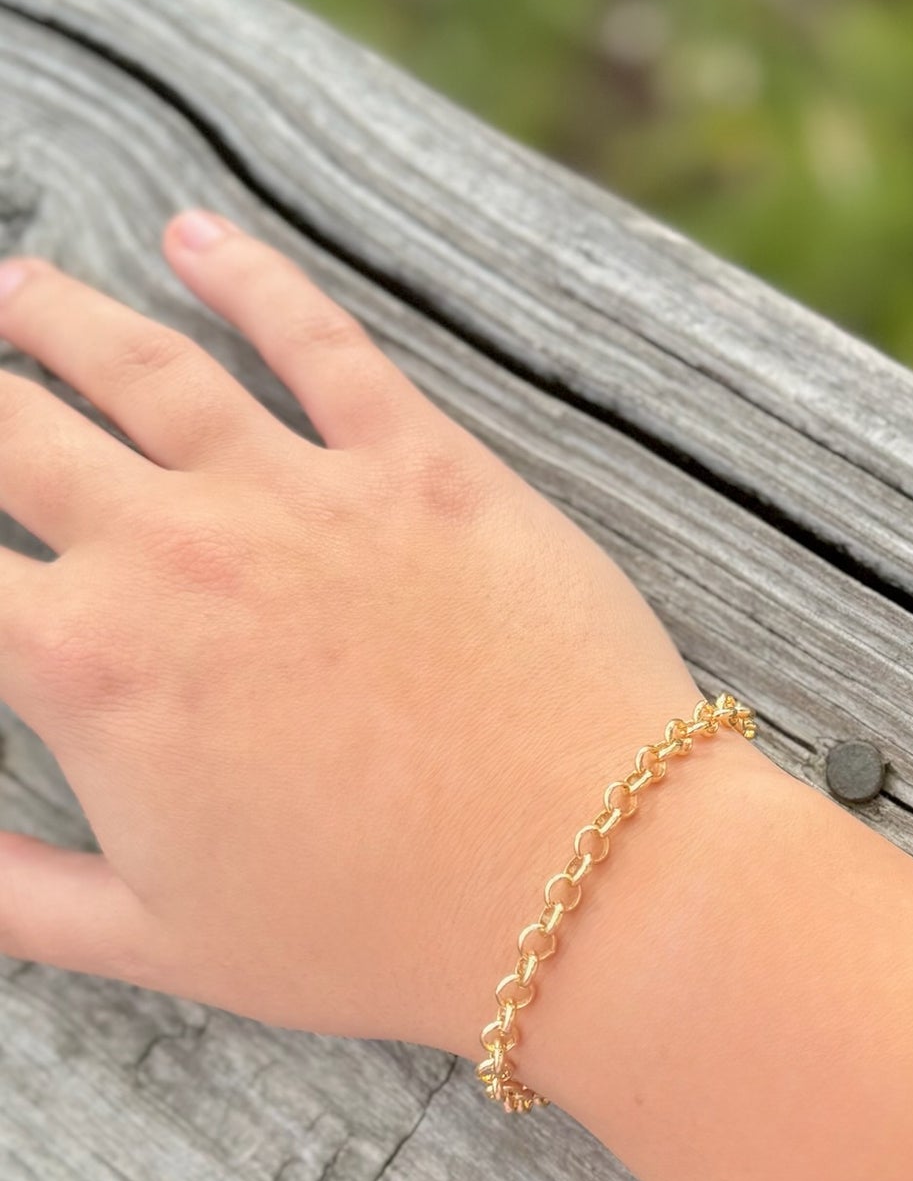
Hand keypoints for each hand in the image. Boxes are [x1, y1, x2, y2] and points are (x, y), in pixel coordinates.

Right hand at [0, 212, 755, 1068]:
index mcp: (89, 667)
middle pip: (11, 433)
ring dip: (55, 316)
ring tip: (10, 289)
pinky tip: (198, 239)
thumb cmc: (379, 931)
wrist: (587, 881)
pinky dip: (249, 277)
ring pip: (139, 365)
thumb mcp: (162, 942)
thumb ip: (15, 893)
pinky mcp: (419, 464)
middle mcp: (172, 552)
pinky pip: (316, 340)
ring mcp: (299, 492)